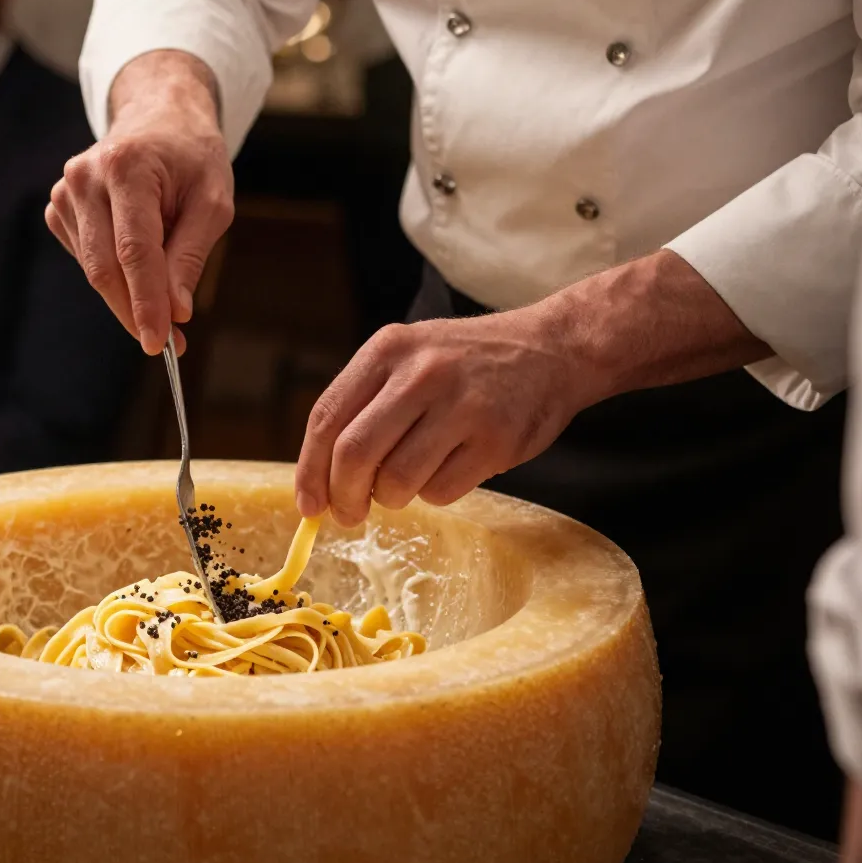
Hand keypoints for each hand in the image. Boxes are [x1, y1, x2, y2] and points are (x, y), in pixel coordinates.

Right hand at [46, 50, 233, 353]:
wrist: (158, 117)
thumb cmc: (191, 157)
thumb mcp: (212, 202)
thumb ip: (190, 256)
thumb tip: (175, 311)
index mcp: (126, 166)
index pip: (133, 251)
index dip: (146, 302)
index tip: (160, 342)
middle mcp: (85, 178)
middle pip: (105, 268)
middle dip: (136, 311)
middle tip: (168, 343)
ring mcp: (65, 193)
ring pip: (94, 270)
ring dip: (129, 296)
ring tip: (167, 295)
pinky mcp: (59, 209)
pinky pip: (87, 260)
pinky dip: (116, 274)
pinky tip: (139, 257)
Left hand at [294, 250, 774, 524]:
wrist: (553, 349)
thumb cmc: (466, 363)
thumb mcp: (409, 358)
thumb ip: (363, 406)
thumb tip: (318, 480)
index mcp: (388, 350)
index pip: (327, 419)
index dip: (309, 471)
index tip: (308, 505)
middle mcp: (421, 373)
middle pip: (354, 455)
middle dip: (344, 497)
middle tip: (349, 513)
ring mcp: (461, 406)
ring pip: (396, 481)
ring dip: (392, 498)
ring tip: (407, 483)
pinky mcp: (495, 439)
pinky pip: (442, 492)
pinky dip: (436, 494)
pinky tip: (451, 469)